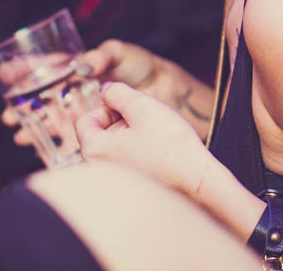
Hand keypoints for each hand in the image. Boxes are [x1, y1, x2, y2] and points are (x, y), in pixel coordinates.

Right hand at [1, 39, 183, 146]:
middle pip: (42, 100)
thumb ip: (102, 56)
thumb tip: (82, 65)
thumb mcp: (121, 53)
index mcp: (77, 69)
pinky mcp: (95, 131)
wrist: (166, 92)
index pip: (45, 69)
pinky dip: (55, 144)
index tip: (4, 75)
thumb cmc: (142, 67)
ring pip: (52, 121)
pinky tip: (42, 149)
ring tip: (21, 136)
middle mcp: (75, 91)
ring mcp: (83, 112)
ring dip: (35, 129)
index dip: (24, 72)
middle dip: (23, 108)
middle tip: (8, 117)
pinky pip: (70, 138)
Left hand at [75, 82, 214, 198]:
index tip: (130, 109)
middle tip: (147, 122)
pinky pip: (125, 165)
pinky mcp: (129, 191)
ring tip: (155, 139)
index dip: (107, 108)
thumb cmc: (171, 147)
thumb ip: (116, 92)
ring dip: (131, 138)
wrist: (198, 182)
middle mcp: (98, 171)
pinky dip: (137, 155)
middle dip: (120, 123)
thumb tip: (105, 91)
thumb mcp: (142, 106)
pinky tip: (158, 156)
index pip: (84, 121)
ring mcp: (113, 184)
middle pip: (99, 136)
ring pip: (113, 150)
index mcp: (94, 150)